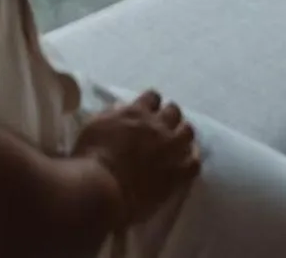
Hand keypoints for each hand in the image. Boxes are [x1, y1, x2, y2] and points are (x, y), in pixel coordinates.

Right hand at [74, 90, 200, 226]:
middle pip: (174, 111)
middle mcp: (158, 125)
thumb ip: (112, 114)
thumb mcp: (95, 125)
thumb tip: (122, 108)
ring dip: (183, 134)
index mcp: (136, 112)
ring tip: (178, 142)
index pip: (153, 97)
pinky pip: (195, 162)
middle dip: (170, 115)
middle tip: (164, 126)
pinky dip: (192, 158)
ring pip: (188, 132)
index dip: (152, 103)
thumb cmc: (90, 157)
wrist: (102, 188)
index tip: (149, 110)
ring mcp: (171, 149)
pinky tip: (188, 160)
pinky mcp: (178, 173)